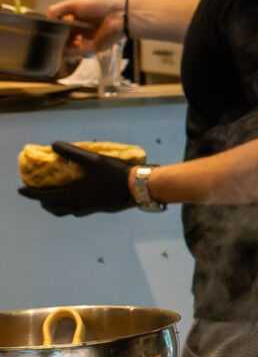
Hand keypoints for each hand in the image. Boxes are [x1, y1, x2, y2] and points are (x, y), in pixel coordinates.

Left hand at [18, 142, 140, 216]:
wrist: (138, 188)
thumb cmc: (115, 174)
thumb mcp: (93, 159)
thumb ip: (72, 152)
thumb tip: (54, 145)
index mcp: (73, 193)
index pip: (44, 196)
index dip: (31, 193)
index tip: (21, 190)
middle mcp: (78, 203)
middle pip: (53, 208)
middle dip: (43, 202)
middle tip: (39, 195)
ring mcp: (89, 208)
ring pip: (66, 212)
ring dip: (56, 207)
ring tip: (55, 200)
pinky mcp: (99, 209)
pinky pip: (80, 212)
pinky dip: (72, 208)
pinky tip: (78, 202)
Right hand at [47, 0, 124, 55]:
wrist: (119, 15)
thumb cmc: (99, 6)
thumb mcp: (74, 3)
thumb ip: (57, 9)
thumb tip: (45, 19)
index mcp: (72, 21)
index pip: (56, 29)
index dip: (48, 31)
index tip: (39, 34)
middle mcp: (76, 32)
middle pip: (59, 40)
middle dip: (51, 42)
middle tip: (41, 43)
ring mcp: (82, 41)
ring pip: (65, 48)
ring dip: (57, 48)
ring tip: (48, 47)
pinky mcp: (89, 49)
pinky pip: (74, 53)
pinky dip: (66, 52)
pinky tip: (60, 49)